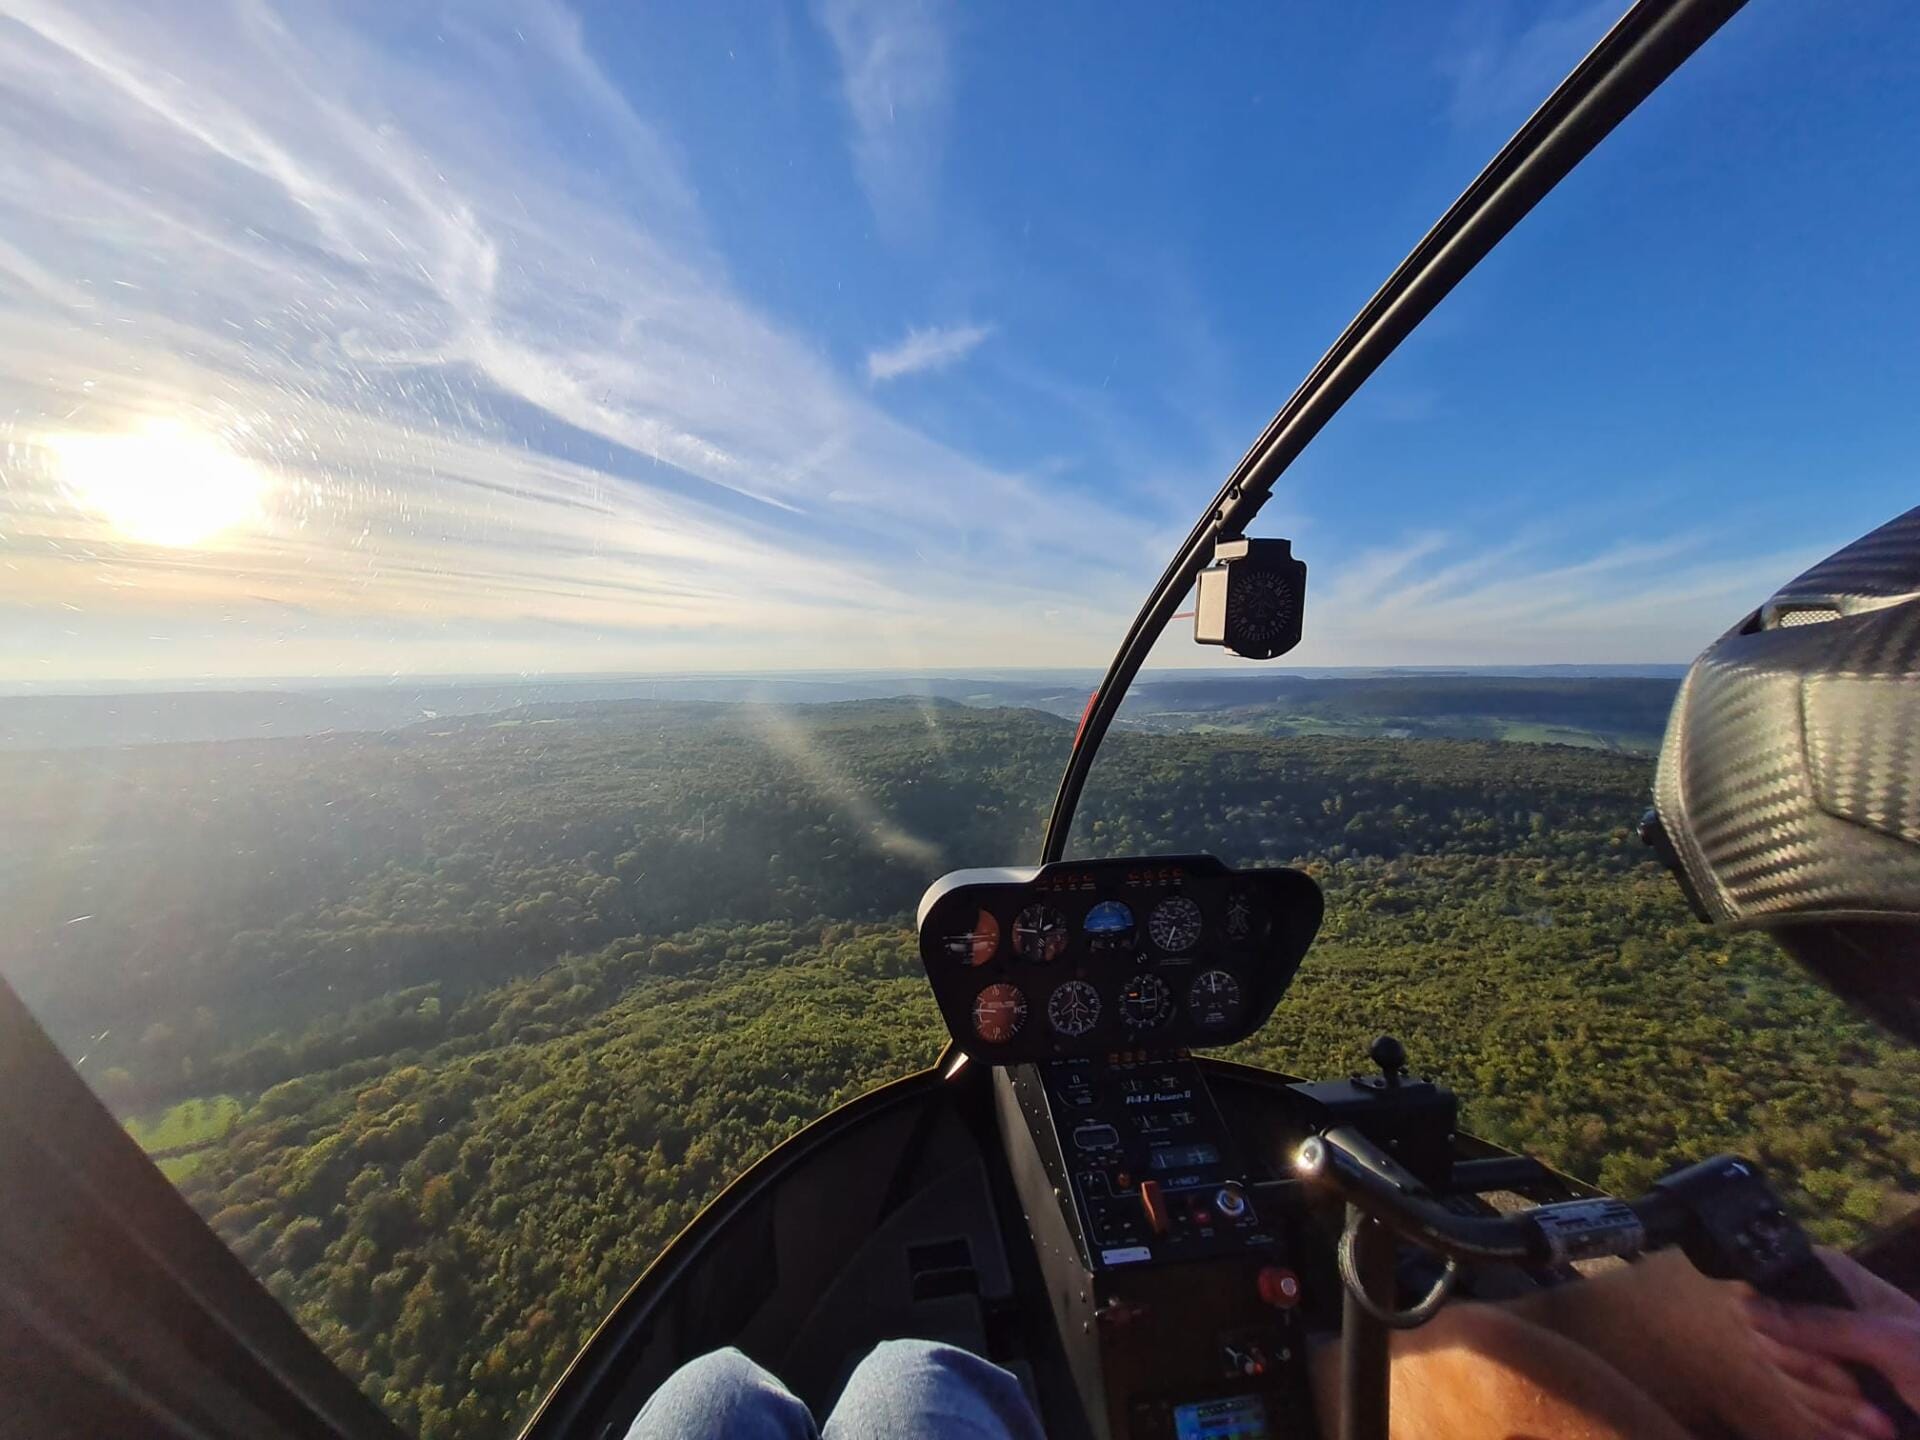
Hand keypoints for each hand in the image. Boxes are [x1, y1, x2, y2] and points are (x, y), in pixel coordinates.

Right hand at [1746, 1248, 1919, 1421]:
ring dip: (1836, 1416)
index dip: (1782, 1334)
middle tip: (1873, 1409)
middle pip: (1771, 1346)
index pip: (1763, 1293)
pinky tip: (1870, 1434)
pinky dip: (1834, 1430)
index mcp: (1831, 1281)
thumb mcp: (1890, 1345)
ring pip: (1787, 1384)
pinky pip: (1802, 1411)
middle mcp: (1818, 1311)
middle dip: (1824, 1388)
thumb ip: (1821, 1324)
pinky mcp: (1828, 1391)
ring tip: (1883, 1428)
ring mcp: (1822, 1352)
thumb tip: (1745, 1304)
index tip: (1827, 1366)